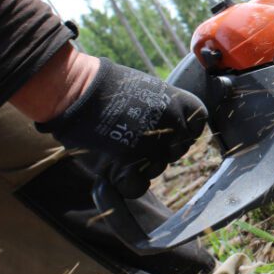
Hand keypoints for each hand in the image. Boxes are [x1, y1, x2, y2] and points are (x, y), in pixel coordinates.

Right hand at [33, 57, 207, 197]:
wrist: (76, 90)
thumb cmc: (109, 87)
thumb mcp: (149, 88)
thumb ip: (168, 108)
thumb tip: (178, 127)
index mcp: (179, 102)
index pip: (198, 124)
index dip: (183, 130)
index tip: (167, 129)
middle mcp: (172, 124)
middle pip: (179, 150)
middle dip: (162, 148)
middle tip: (135, 136)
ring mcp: (151, 146)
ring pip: (158, 168)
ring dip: (143, 164)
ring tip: (120, 144)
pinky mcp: (127, 165)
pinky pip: (138, 186)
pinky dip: (127, 182)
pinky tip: (116, 166)